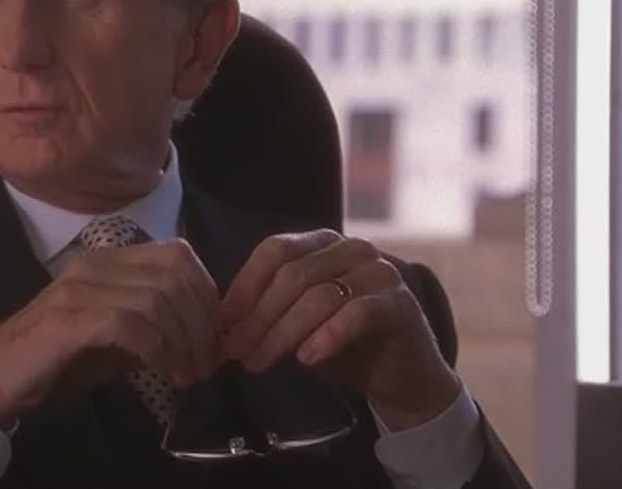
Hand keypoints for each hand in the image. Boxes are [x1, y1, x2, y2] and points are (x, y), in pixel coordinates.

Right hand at [0, 239, 220, 428]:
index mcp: (109, 262)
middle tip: (205, 366)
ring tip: (186, 375)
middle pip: (174, 275)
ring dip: (182, 342)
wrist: (0, 379)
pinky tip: (161, 372)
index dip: (207, 295)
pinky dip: (156, 349)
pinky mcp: (66, 320)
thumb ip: (158, 329)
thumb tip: (206, 337)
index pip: (178, 255)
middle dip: (201, 324)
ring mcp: (78, 290)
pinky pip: (128, 323)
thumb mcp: (119, 341)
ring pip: (156, 298)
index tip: (214, 339)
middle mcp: (95, 266)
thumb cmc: (59, 360)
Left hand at [219, 230, 459, 431]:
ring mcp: (380, 272)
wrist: (399, 377)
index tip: (222, 320)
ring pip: (318, 297)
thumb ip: (265, 314)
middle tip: (234, 352)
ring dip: (281, 334)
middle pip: (292, 275)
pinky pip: (356, 314)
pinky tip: (305, 360)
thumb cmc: (341, 347)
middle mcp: (352, 249)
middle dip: (257, 317)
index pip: (275, 251)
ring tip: (258, 363)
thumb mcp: (295, 325)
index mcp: (323, 243)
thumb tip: (220, 323)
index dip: (244, 284)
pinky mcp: (401, 303)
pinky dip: (326, 336)